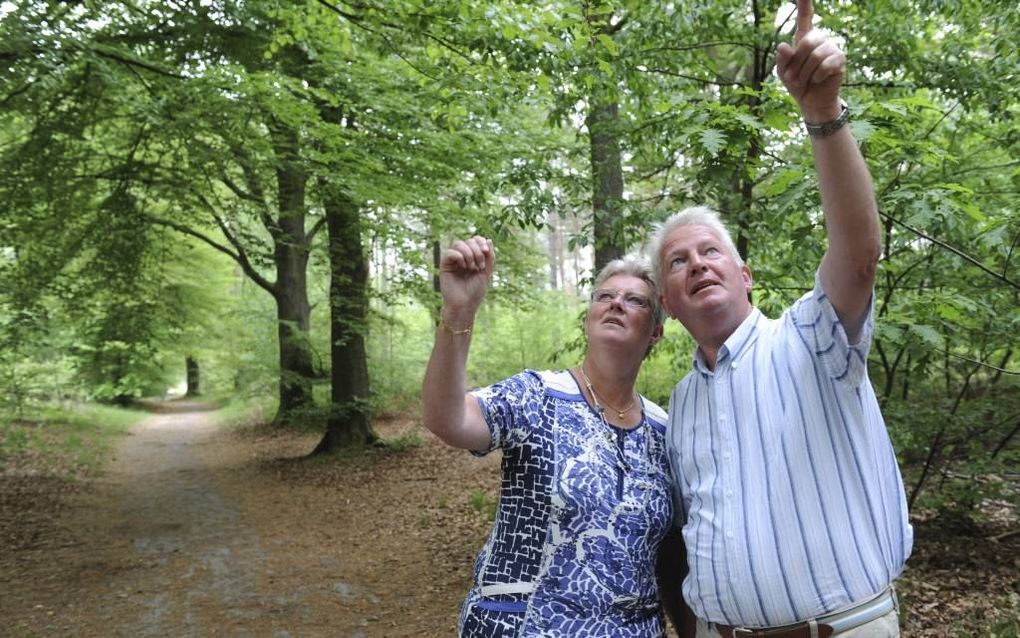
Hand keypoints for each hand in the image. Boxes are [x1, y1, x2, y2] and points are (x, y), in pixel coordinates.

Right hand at [439, 236, 493, 322]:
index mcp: (473, 257)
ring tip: (472, 268)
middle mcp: (463, 257)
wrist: (465, 304)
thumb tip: (489, 239)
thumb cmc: (476, 291)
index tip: (486, 252)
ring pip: (459, 243)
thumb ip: (489, 257)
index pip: (476, 240)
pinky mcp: (444, 265)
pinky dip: (459, 256)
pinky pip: (450, 252)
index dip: (481, 241)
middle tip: (480, 266)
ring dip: (469, 254)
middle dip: (477, 251)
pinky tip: (463, 267)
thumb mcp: (487, 272)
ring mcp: (453, 261)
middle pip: (468, 241)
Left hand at [776, 0, 844, 122]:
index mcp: (804, 40)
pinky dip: (817, 76)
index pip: (805, 18)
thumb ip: (782, 59)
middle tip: (793, 78)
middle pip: (807, 42)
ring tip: (804, 81)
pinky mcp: (840, 60)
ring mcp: (831, 48)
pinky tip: (818, 80)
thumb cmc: (797, 84)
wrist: (811, 102)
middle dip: (797, 63)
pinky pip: (825, 64)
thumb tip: (782, 45)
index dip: (804, 5)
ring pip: (816, 55)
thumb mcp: (784, 73)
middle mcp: (819, 40)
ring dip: (805, 73)